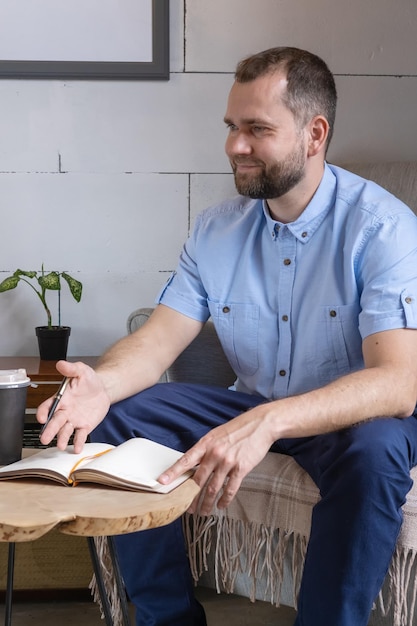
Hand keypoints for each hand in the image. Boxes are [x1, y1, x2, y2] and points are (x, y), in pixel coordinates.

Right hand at [37, 360, 110, 452]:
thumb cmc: (88, 380)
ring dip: (62, 438)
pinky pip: (80, 436)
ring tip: (61, 444)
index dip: (43, 412)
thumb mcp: (81, 371)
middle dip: (49, 430)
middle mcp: (64, 412)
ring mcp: (74, 420)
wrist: (103, 388)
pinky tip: (77, 447)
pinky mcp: (84, 426)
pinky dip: (78, 442)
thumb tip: (61, 364)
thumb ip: (71, 368)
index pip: (48, 406)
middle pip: (54, 422)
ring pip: (65, 431)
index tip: (42, 417)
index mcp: (61, 399)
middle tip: (45, 438)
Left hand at [158, 405, 273, 515]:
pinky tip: (221, 505)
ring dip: (206, 503)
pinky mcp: (241, 468)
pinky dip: (224, 500)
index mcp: (206, 444)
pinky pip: (230, 489)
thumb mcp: (216, 434)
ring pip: (212, 488)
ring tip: (202, 511)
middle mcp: (214, 453)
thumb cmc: (238, 429)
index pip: (185, 460)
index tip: (162, 482)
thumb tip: (193, 463)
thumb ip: (205, 449)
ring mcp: (228, 462)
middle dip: (190, 497)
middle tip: (186, 508)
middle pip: (198, 480)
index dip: (173, 472)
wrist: (260, 424)